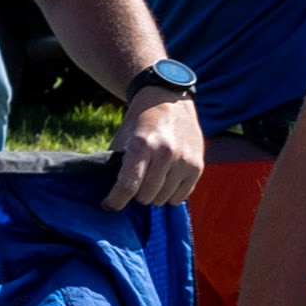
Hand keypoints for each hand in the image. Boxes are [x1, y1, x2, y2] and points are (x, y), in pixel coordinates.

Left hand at [105, 95, 203, 209]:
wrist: (170, 100)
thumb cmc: (140, 121)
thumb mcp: (123, 137)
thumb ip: (116, 163)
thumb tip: (108, 192)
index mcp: (142, 145)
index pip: (128, 185)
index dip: (115, 201)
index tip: (108, 205)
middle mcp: (166, 153)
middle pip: (146, 196)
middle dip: (135, 195)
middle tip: (134, 185)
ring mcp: (184, 160)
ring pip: (163, 199)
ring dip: (153, 195)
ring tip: (149, 181)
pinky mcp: (198, 166)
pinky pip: (181, 197)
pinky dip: (170, 195)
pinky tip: (165, 182)